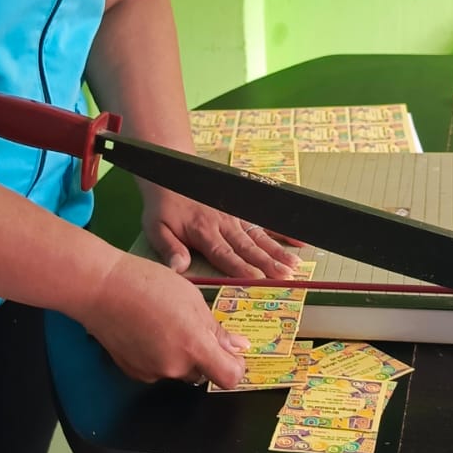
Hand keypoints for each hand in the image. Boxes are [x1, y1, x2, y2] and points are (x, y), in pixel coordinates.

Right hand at [83, 252, 249, 385]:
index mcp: (193, 346)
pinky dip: (158, 355)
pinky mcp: (133, 372)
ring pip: (178, 370)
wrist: (100, 288)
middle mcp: (174, 367)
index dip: (235, 367)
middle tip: (190, 324)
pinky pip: (157, 369)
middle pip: (202, 372)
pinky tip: (147, 331)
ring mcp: (152, 372)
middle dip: (203, 354)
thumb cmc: (147, 284)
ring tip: (164, 323)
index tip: (232, 354)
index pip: (229, 378)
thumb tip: (238, 347)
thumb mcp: (192, 298)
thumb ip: (216, 329)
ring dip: (180, 354)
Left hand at [141, 187, 300, 280]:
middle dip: (268, 262)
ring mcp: (234, 216)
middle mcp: (223, 224)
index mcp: (202, 232)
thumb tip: (179, 268)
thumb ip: (169, 248)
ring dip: (278, 250)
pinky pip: (263, 221)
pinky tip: (297, 241)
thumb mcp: (156, 228)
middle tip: (285, 275)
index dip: (241, 267)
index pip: (224, 253)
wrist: (171, 174)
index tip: (257, 278)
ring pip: (259, 236)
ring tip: (295, 264)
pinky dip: (281, 231)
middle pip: (248, 246)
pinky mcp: (240, 210)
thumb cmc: (163, 207)